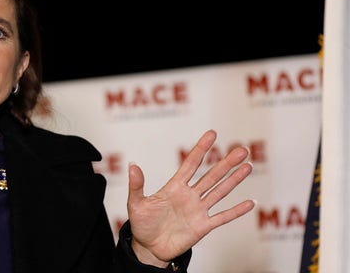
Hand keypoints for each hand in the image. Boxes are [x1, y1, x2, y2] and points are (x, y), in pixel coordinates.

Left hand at [127, 129, 254, 266]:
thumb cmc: (141, 224)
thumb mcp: (135, 203)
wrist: (148, 248)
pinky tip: (250, 202)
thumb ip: (137, 185)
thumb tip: (132, 165)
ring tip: (247, 166)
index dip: (201, 149)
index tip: (212, 134)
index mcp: (174, 187)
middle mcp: (189, 196)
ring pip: (220, 192)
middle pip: (211, 175)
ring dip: (234, 180)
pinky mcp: (203, 226)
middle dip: (226, 163)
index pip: (191, 164)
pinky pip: (222, 217)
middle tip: (242, 149)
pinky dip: (236, 211)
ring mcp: (198, 210)